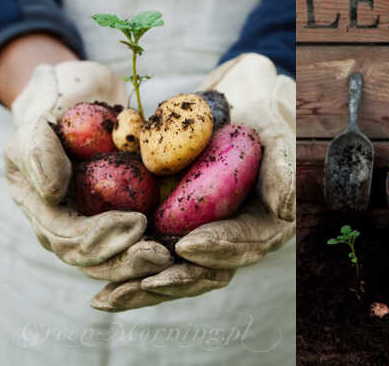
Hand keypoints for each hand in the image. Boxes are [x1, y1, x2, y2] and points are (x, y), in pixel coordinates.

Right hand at [4, 62, 169, 272]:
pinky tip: (185, 247)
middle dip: (128, 260)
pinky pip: (140, 239)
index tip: (137, 223)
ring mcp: (96, 221)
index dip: (101, 236)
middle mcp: (69, 223)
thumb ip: (39, 151)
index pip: (68, 237)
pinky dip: (159, 245)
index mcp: (44, 207)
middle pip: (95, 259)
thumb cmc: (57, 102)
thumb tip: (53, 193)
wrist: (82, 94)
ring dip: (145, 263)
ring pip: (118, 258)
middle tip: (163, 256)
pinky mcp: (123, 213)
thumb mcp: (39, 117)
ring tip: (175, 257)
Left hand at [90, 54, 295, 310]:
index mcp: (269, 215)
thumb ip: (283, 163)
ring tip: (110, 297)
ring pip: (181, 269)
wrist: (235, 92)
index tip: (187, 244)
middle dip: (177, 278)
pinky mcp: (183, 225)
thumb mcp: (276, 122)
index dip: (221, 247)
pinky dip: (133, 268)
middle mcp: (240, 230)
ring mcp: (210, 230)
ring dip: (148, 284)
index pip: (249, 241)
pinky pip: (158, 253)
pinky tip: (104, 286)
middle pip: (212, 267)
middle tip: (142, 281)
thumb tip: (284, 209)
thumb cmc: (261, 102)